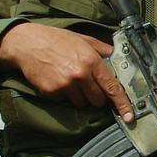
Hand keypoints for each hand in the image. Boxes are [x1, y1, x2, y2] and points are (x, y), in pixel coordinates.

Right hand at [0, 22, 133, 120]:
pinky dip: (64, 94)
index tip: (129, 116)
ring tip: (71, 79)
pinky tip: (58, 80)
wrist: (27, 43)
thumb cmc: (56, 40)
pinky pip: (65, 101)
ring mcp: (65, 85)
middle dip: (97, 96)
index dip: (122, 104)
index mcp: (91, 61)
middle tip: (88, 84)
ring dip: (80, 96)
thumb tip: (119, 58)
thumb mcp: (84, 40)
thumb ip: (103, 50)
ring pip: (82, 103)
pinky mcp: (52, 92)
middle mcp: (80, 74)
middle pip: (98, 100)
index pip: (112, 87)